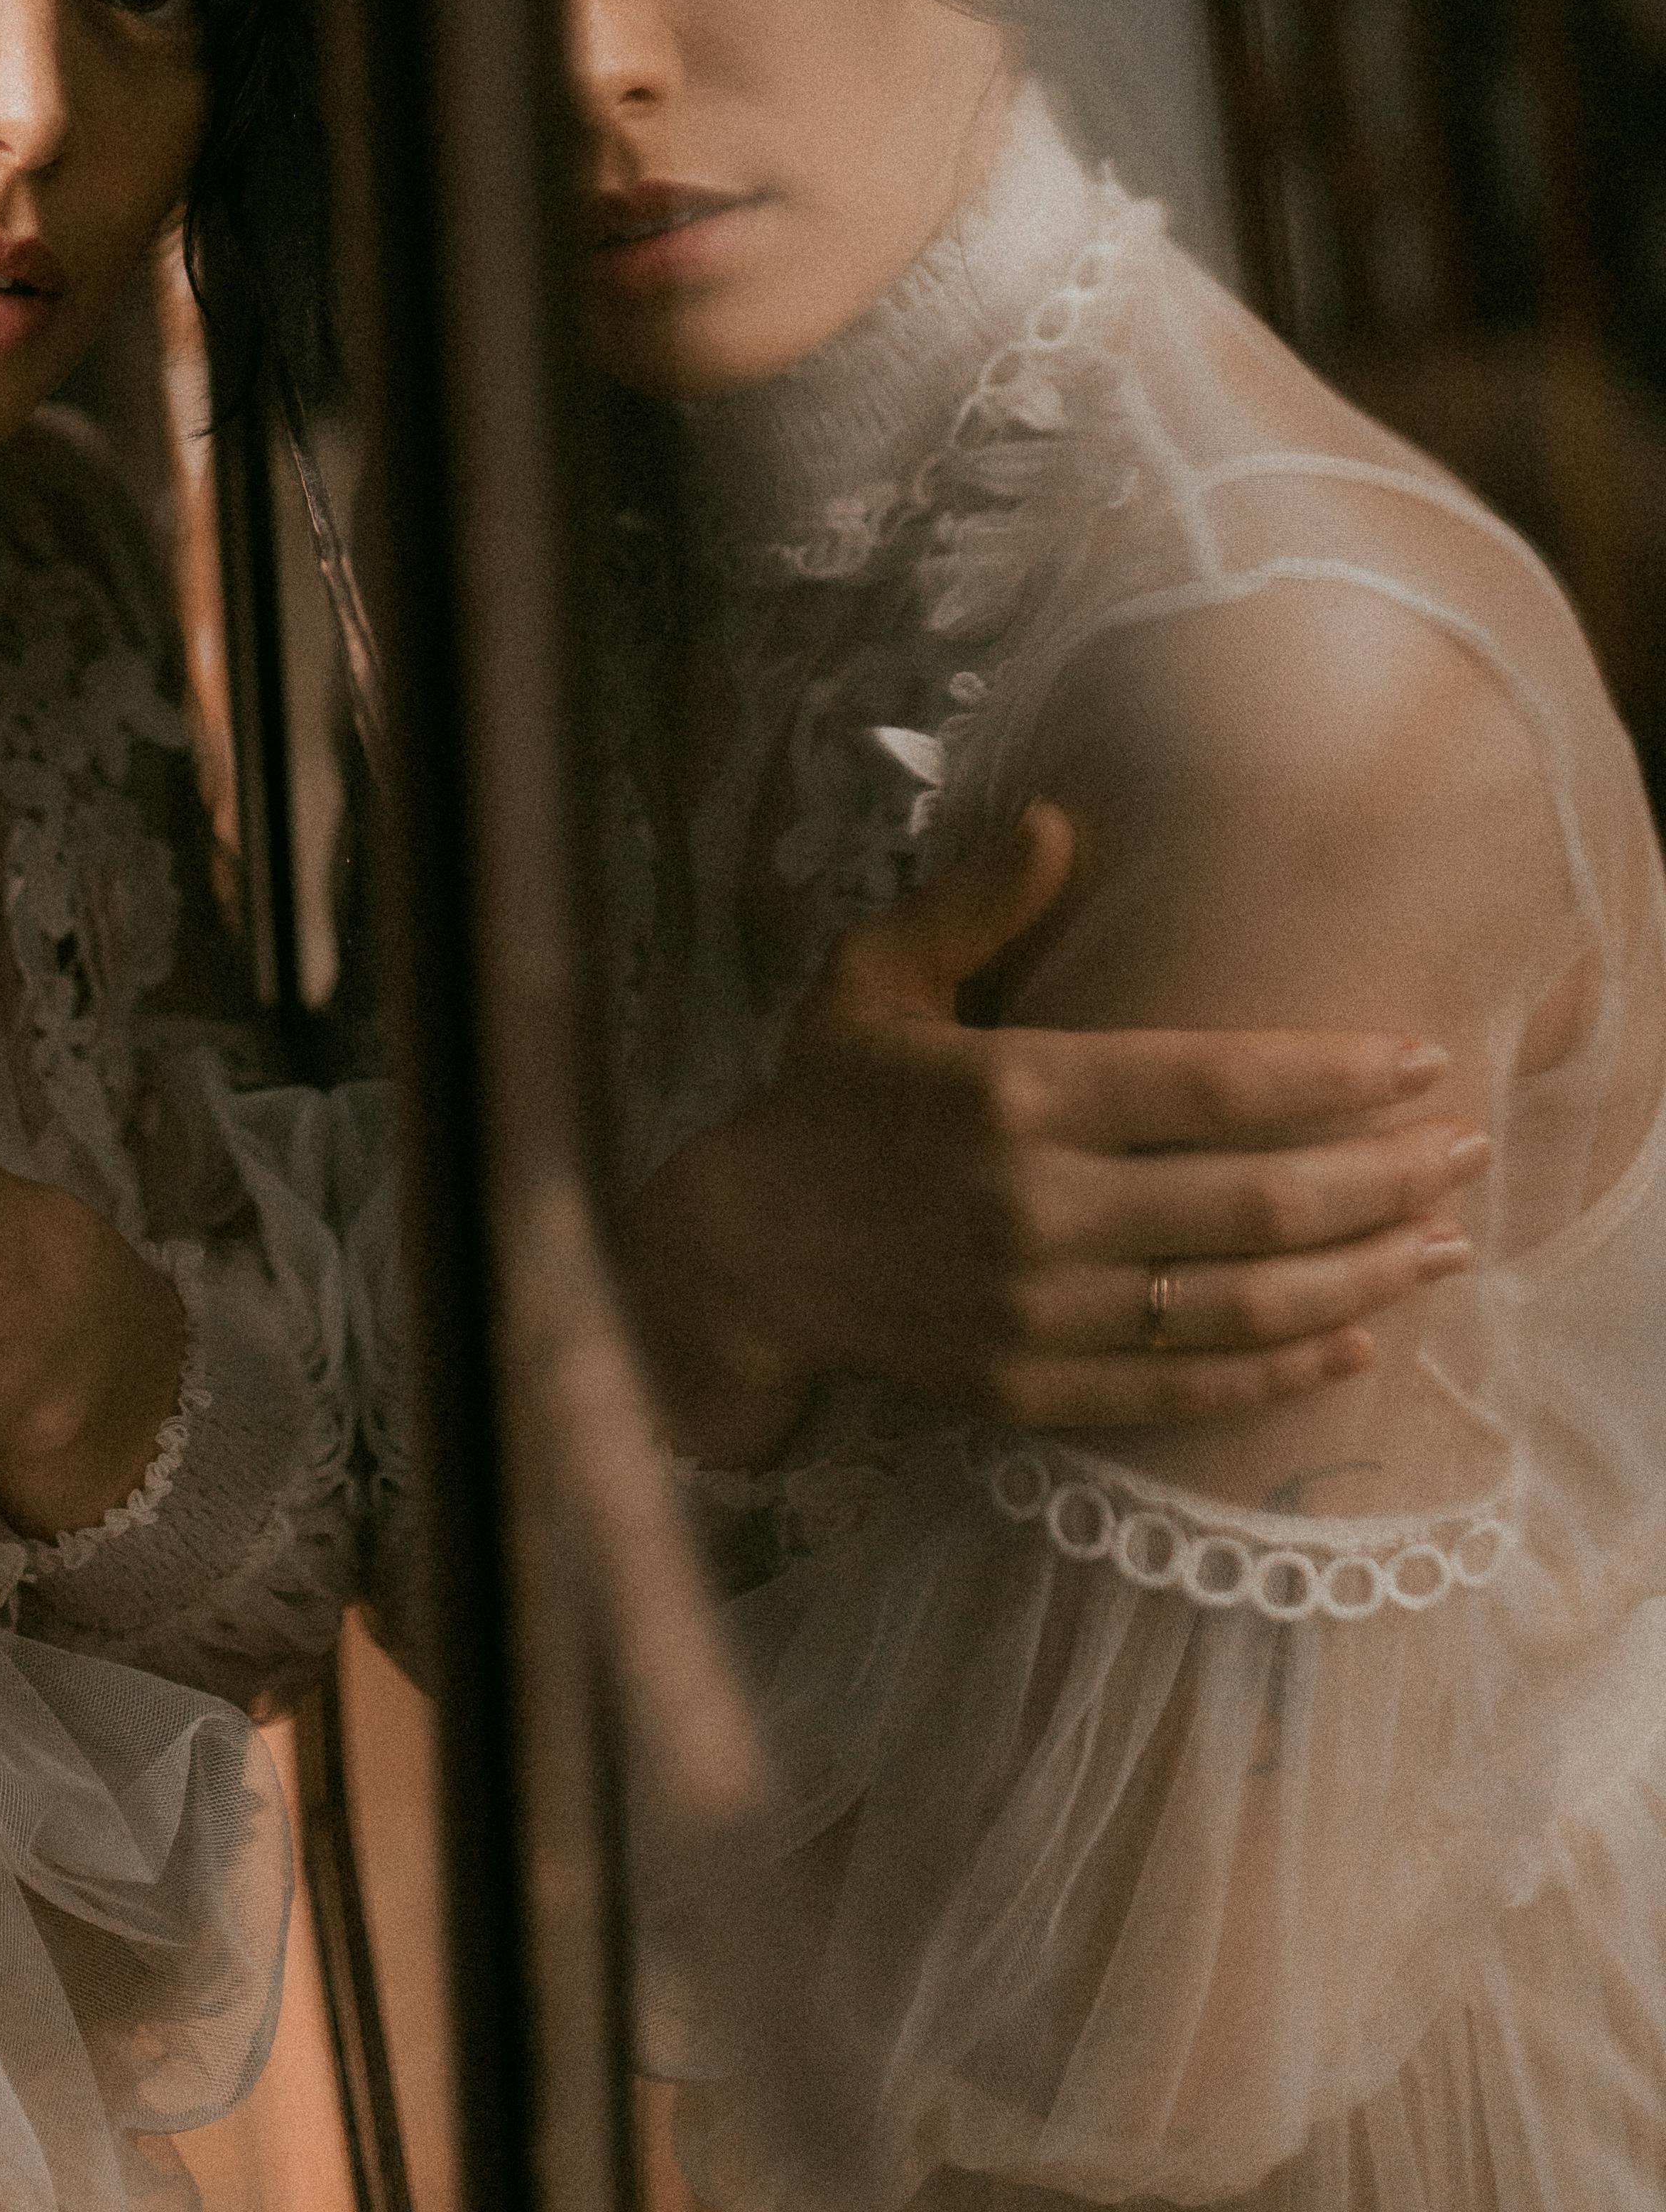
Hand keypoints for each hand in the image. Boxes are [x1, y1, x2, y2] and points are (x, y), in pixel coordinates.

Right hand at [628, 805, 1489, 1467]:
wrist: (743, 1254)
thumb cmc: (823, 1100)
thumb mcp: (877, 977)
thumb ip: (976, 903)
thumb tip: (1063, 820)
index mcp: (1012, 1093)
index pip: (1212, 1085)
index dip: (1330, 1075)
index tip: (1417, 1059)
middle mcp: (1038, 1207)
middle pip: (1254, 1201)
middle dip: (1383, 1177)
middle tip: (1468, 1152)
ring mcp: (1038, 1311)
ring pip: (1238, 1305)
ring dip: (1361, 1276)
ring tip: (1443, 1247)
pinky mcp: (1032, 1391)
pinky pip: (1183, 1391)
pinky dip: (1280, 1372)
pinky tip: (1355, 1341)